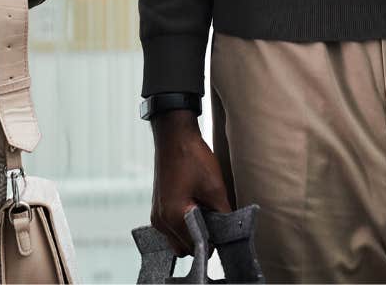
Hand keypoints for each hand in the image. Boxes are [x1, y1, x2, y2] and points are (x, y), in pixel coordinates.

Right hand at [150, 111, 231, 255]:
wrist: (174, 136)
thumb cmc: (193, 158)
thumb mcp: (215, 188)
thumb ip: (223, 215)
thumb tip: (229, 232)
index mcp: (173, 217)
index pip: (196, 248)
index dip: (212, 242)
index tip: (221, 229)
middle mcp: (160, 220)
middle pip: (184, 248)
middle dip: (200, 239)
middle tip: (214, 219)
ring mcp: (156, 214)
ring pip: (177, 239)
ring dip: (191, 231)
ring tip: (203, 209)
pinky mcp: (157, 207)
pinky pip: (171, 227)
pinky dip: (183, 223)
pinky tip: (193, 204)